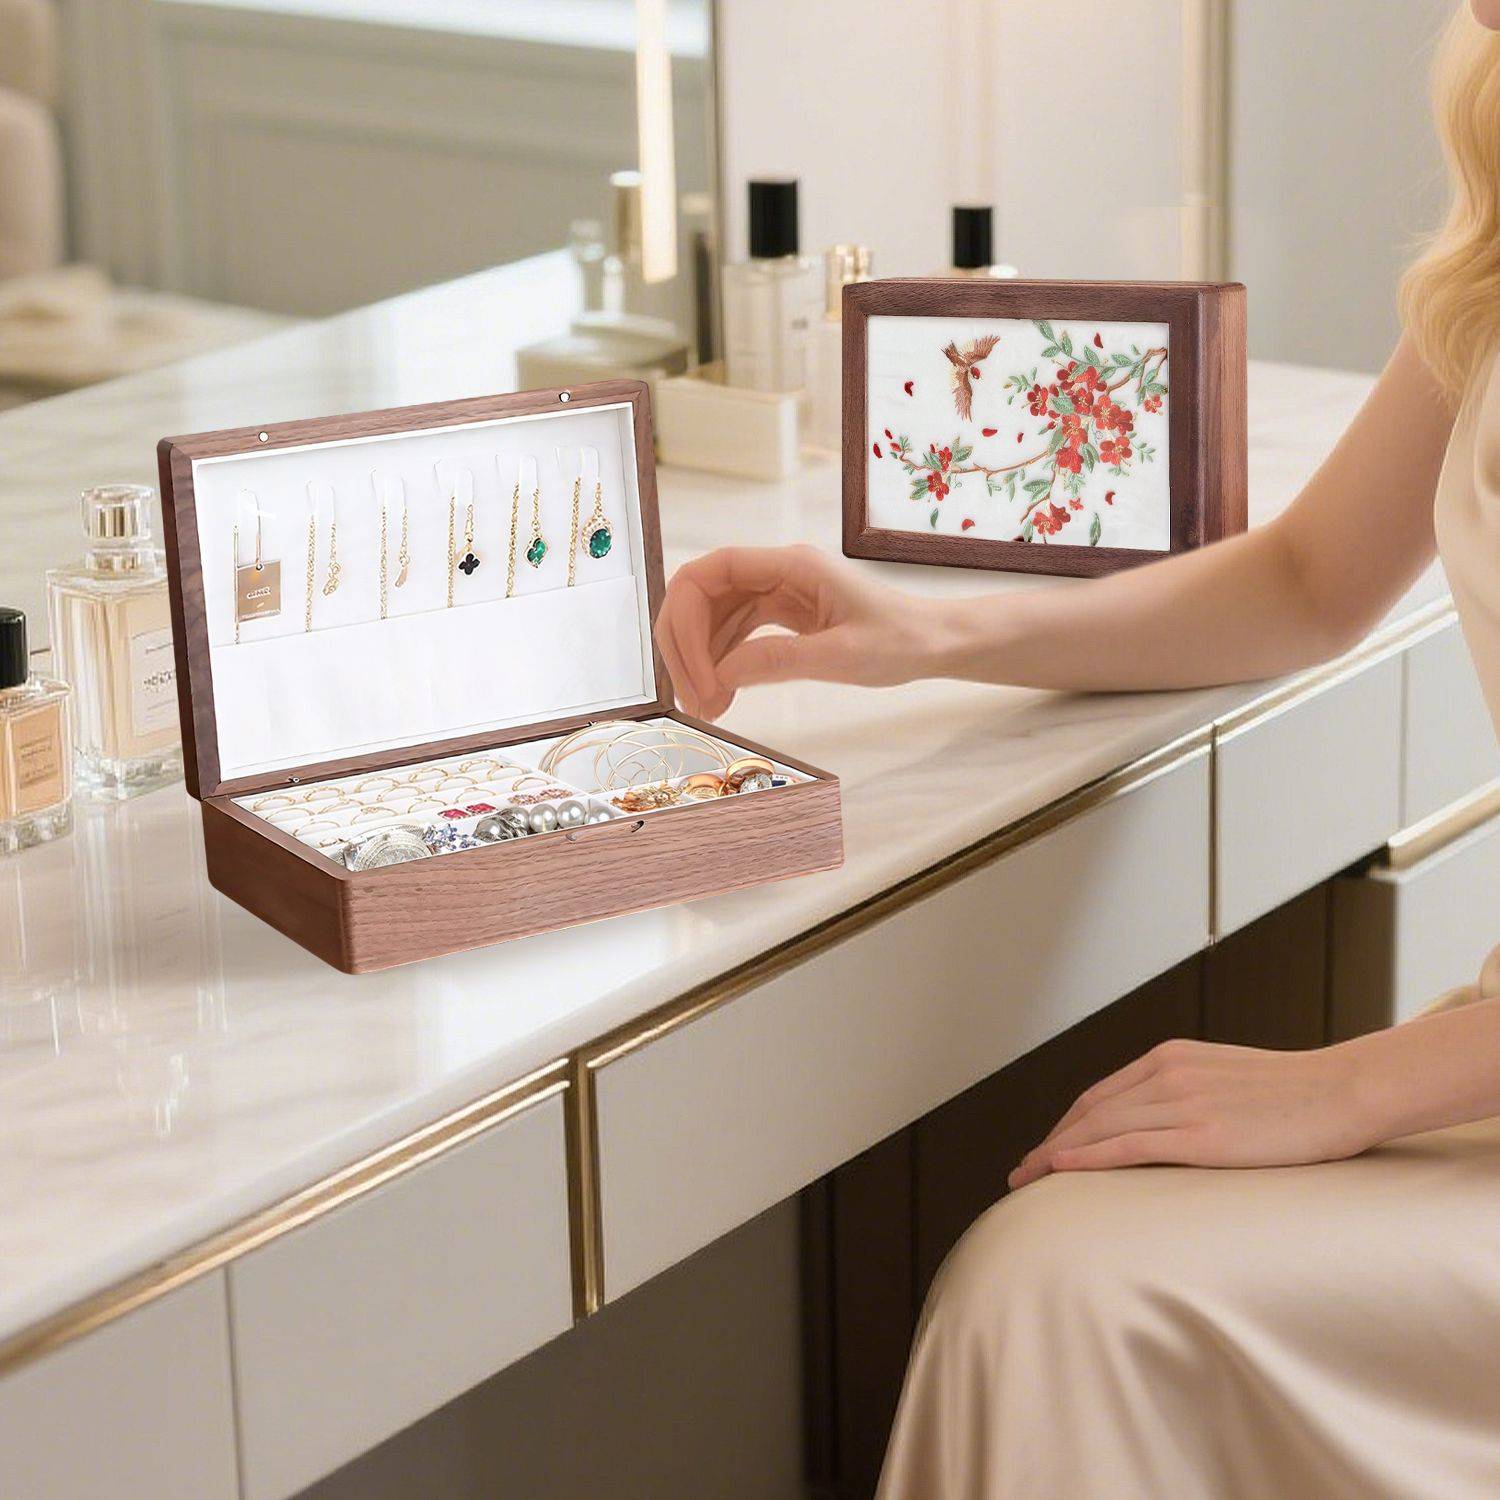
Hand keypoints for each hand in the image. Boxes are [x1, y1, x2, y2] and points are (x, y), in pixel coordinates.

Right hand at [654, 545, 946, 717]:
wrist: (933, 642)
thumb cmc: (900, 642)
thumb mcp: (842, 656)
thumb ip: (779, 661)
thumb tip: (719, 675)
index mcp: (792, 565)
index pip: (712, 572)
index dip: (688, 619)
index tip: (697, 674)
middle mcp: (777, 571)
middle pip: (702, 594)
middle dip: (687, 646)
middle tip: (693, 700)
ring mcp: (777, 591)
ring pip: (713, 616)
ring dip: (700, 660)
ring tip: (706, 708)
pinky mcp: (781, 614)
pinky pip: (734, 631)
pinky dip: (720, 662)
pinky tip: (721, 695)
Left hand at [1008, 1038, 1377, 1189]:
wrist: (1343, 1091)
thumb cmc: (1294, 1093)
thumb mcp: (1226, 1079)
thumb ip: (1188, 1092)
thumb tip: (1162, 1123)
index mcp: (1171, 1058)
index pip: (1100, 1094)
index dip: (1066, 1125)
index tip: (1045, 1150)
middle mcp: (1167, 1073)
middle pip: (1089, 1111)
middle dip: (1050, 1143)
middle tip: (1022, 1173)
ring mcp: (1182, 1102)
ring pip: (1100, 1128)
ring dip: (1057, 1155)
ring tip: (1029, 1181)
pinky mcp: (1201, 1134)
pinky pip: (1129, 1145)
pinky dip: (1088, 1157)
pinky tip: (1061, 1170)